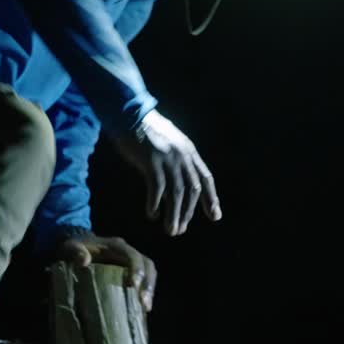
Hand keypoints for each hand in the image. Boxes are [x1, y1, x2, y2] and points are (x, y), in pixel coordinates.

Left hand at [55, 230, 157, 310]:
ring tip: (146, 308)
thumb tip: (84, 261)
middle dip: (148, 283)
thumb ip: (76, 251)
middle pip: (147, 265)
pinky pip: (144, 280)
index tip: (134, 286)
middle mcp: (127, 252)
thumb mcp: (70, 247)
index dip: (136, 269)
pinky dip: (144, 293)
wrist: (76, 248)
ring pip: (149, 273)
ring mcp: (131, 262)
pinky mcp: (130, 272)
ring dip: (150, 290)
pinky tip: (141, 308)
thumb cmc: (74, 248)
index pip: (133, 256)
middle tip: (145, 303)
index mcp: (116, 245)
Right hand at [112, 110, 221, 235]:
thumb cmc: (145, 129)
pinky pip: (157, 187)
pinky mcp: (151, 160)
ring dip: (174, 214)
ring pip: (177, 193)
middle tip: (181, 230)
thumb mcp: (169, 142)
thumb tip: (178, 183)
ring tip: (171, 231)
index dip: (211, 198)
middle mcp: (182, 155)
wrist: (128, 112)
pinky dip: (155, 203)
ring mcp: (167, 157)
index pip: (205, 178)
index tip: (215, 216)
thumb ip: (177, 159)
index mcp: (189, 151)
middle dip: (189, 212)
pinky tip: (151, 214)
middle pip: (192, 190)